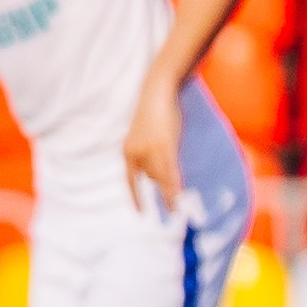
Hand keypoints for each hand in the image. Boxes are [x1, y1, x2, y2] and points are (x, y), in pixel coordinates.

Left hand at [124, 74, 183, 209]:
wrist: (157, 93)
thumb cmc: (154, 112)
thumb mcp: (146, 136)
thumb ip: (150, 153)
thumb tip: (159, 172)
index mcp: (128, 151)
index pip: (130, 180)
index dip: (136, 197)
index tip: (140, 213)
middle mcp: (136, 154)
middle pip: (151, 177)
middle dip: (162, 185)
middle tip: (171, 203)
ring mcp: (150, 151)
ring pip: (161, 177)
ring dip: (168, 194)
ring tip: (174, 210)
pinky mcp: (165, 147)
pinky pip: (170, 172)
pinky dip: (173, 186)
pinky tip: (178, 198)